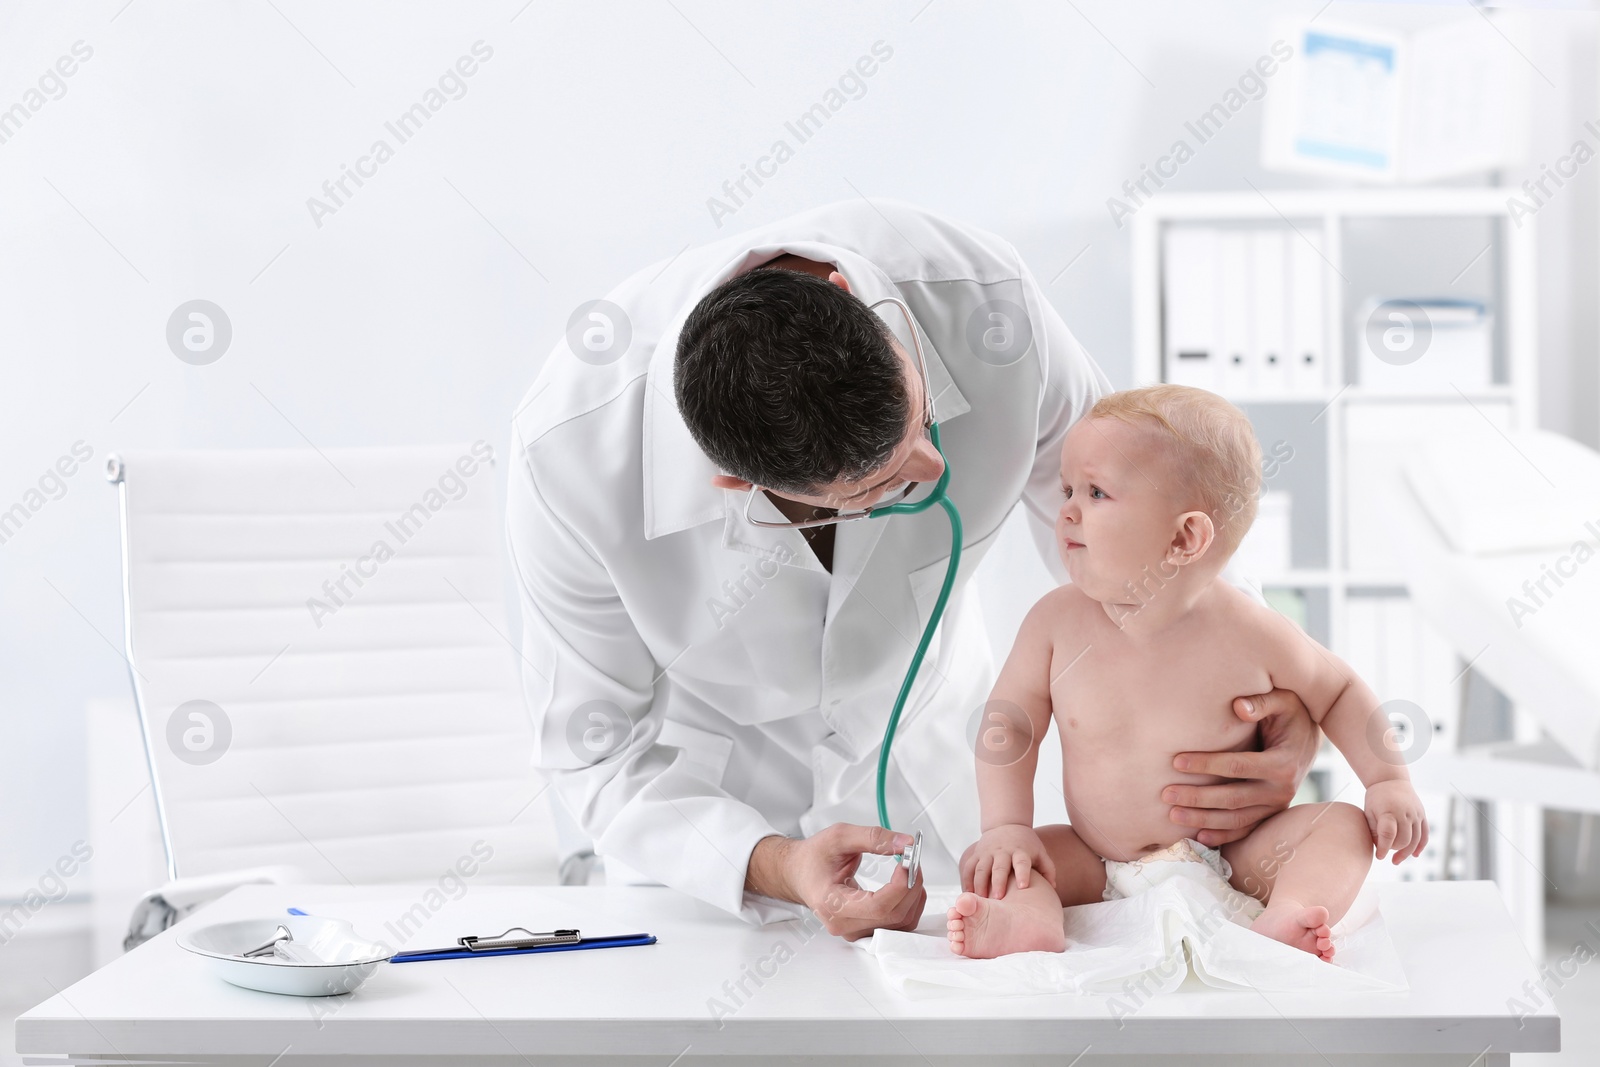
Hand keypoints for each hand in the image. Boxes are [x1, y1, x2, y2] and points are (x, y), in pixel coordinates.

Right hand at [758, 824, 925, 940]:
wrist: (799, 873)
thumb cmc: (814, 857)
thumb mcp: (839, 836)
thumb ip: (873, 838)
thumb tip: (905, 844)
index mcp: (831, 904)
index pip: (877, 906)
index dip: (900, 885)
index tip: (908, 861)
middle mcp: (843, 925)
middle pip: (892, 916)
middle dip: (910, 886)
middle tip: (912, 860)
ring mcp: (854, 932)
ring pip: (900, 924)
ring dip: (914, 897)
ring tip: (910, 871)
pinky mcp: (864, 931)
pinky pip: (898, 927)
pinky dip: (910, 906)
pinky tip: (907, 887)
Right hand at [958, 824, 1056, 898]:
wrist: (1006, 824)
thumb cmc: (1026, 844)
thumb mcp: (1040, 852)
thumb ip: (1048, 869)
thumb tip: (1053, 888)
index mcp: (1020, 851)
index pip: (1022, 862)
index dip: (1022, 873)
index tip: (1023, 887)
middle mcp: (1002, 851)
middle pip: (999, 867)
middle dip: (998, 882)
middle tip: (998, 899)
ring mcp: (987, 852)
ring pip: (981, 868)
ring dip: (980, 885)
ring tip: (981, 901)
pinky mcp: (976, 854)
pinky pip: (968, 868)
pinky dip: (967, 881)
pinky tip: (968, 894)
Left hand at [1165, 687, 1319, 846]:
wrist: (1309, 739)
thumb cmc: (1290, 715)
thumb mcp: (1283, 701)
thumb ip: (1261, 702)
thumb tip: (1238, 707)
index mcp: (1282, 763)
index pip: (1237, 766)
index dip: (1206, 764)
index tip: (1176, 761)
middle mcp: (1281, 790)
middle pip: (1232, 798)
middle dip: (1197, 798)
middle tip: (1166, 794)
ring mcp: (1276, 805)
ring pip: (1236, 819)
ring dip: (1203, 819)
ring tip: (1173, 815)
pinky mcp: (1271, 814)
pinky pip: (1246, 829)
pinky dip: (1223, 836)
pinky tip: (1199, 837)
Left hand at [1364, 779, 1428, 862]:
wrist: (1390, 780)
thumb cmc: (1376, 798)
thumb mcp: (1369, 812)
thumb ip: (1374, 830)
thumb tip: (1380, 849)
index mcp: (1389, 811)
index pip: (1388, 834)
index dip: (1384, 848)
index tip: (1379, 856)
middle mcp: (1405, 813)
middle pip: (1404, 840)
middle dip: (1394, 849)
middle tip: (1385, 849)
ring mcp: (1416, 814)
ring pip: (1415, 840)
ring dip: (1406, 853)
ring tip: (1395, 860)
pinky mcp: (1422, 815)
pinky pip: (1425, 834)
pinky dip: (1421, 846)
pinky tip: (1414, 855)